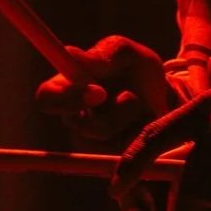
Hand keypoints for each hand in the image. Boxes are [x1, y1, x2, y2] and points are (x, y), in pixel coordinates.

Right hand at [33, 34, 174, 145]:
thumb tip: (73, 55)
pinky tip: (145, 119)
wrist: (164, 95)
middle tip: (129, 96)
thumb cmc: (136, 68)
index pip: (46, 97)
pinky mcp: (112, 156)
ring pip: (104, 133)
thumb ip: (100, 54)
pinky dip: (140, 128)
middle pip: (75, 123)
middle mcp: (74, 116)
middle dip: (104, 110)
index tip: (97, 91)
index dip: (64, 98)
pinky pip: (124, 146)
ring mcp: (91, 140)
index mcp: (67, 87)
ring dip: (129, 113)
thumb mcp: (124, 53)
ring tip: (138, 99)